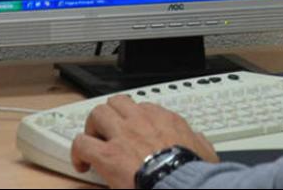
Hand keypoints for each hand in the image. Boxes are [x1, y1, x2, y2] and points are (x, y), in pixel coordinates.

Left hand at [70, 95, 218, 188]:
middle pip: (118, 102)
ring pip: (98, 113)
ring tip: (93, 142)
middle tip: (109, 131)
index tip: (134, 131)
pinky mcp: (107, 154)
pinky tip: (82, 164)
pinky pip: (82, 143)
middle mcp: (141, 120)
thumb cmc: (190, 169)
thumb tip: (199, 140)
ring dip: (93, 127)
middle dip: (111, 114)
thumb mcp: (203, 150)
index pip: (145, 107)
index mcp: (165, 119)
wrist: (179, 183)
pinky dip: (79, 151)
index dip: (136, 119)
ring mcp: (122, 134)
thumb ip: (198, 140)